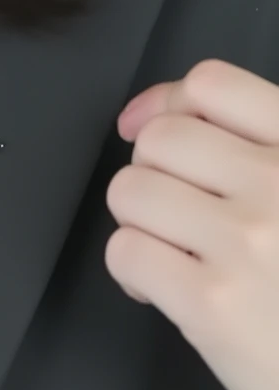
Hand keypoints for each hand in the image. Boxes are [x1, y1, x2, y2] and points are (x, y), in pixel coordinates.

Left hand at [108, 58, 278, 389]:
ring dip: (138, 220)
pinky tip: (160, 289)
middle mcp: (277, 183)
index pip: (212, 84)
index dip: (165, 102)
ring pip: (131, 190)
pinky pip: (126, 252)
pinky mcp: (214, 304)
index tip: (146, 126)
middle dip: (151, 172)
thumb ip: (266, 152)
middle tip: (172, 211)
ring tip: (167, 248)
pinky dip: (132, 270)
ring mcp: (245, 242)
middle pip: (161, 139)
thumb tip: (157, 117)